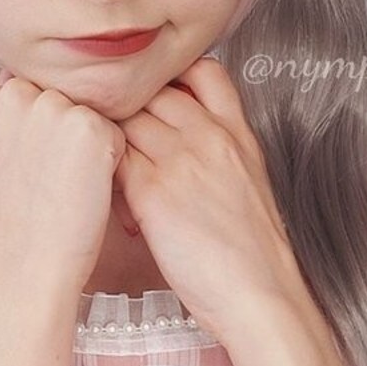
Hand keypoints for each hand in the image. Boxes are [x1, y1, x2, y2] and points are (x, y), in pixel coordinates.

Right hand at [0, 67, 126, 300]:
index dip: (44, 130)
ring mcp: (53, 107)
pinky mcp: (89, 126)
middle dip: (68, 132)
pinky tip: (86, 189)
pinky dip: (111, 162)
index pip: (37, 90)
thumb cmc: (18, 215)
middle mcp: (17, 92)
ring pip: (91, 113)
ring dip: (90, 145)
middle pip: (65, 98)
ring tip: (67, 184)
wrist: (28, 262)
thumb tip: (45, 91)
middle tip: (52, 178)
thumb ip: (15, 114)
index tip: (34, 165)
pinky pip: (116, 132)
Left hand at [113, 56, 323, 346]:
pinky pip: (111, 161)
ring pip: (125, 122)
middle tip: (121, 139)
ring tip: (116, 176)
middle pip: (152, 90)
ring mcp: (180, 160)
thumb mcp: (249, 183)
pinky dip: (105, 176)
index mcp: (238, 132)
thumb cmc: (253, 254)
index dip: (171, 75)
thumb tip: (178, 141)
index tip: (155, 100)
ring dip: (112, 142)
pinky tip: (120, 206)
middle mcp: (209, 136)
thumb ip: (219, 152)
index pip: (201, 69)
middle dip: (131, 110)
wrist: (261, 296)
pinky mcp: (152, 192)